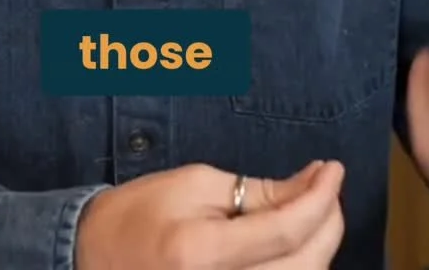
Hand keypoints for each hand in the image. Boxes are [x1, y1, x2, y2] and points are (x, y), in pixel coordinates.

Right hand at [75, 158, 344, 269]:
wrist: (95, 259)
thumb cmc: (140, 214)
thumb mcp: (194, 184)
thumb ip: (256, 191)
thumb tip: (311, 186)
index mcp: (200, 253)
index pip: (284, 232)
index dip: (319, 198)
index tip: (332, 168)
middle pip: (304, 267)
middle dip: (327, 222)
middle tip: (327, 186)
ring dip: (319, 248)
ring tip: (314, 210)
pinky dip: (300, 269)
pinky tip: (297, 244)